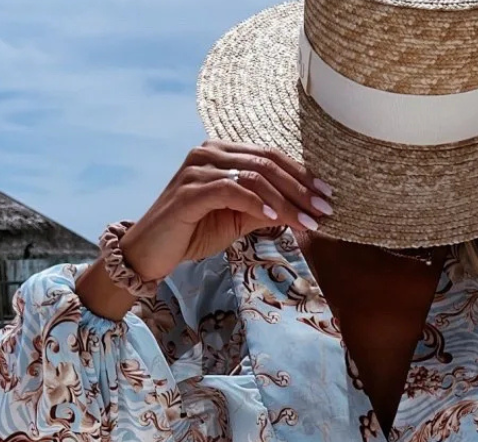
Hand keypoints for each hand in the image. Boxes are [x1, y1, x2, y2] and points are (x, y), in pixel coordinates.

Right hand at [77, 141, 332, 319]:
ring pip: (253, 177)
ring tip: (308, 221)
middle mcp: (209, 153)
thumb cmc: (192, 233)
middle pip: (266, 164)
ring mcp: (197, 169)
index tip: (327, 197)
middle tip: (325, 209)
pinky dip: (257, 204)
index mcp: (222, 154)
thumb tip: (300, 210)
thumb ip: (264, 209)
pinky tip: (276, 220)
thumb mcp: (236, 220)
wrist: (150, 252)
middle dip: (301, 188)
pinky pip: (231, 191)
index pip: (270, 158)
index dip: (302, 176)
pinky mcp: (189, 191)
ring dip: (286, 200)